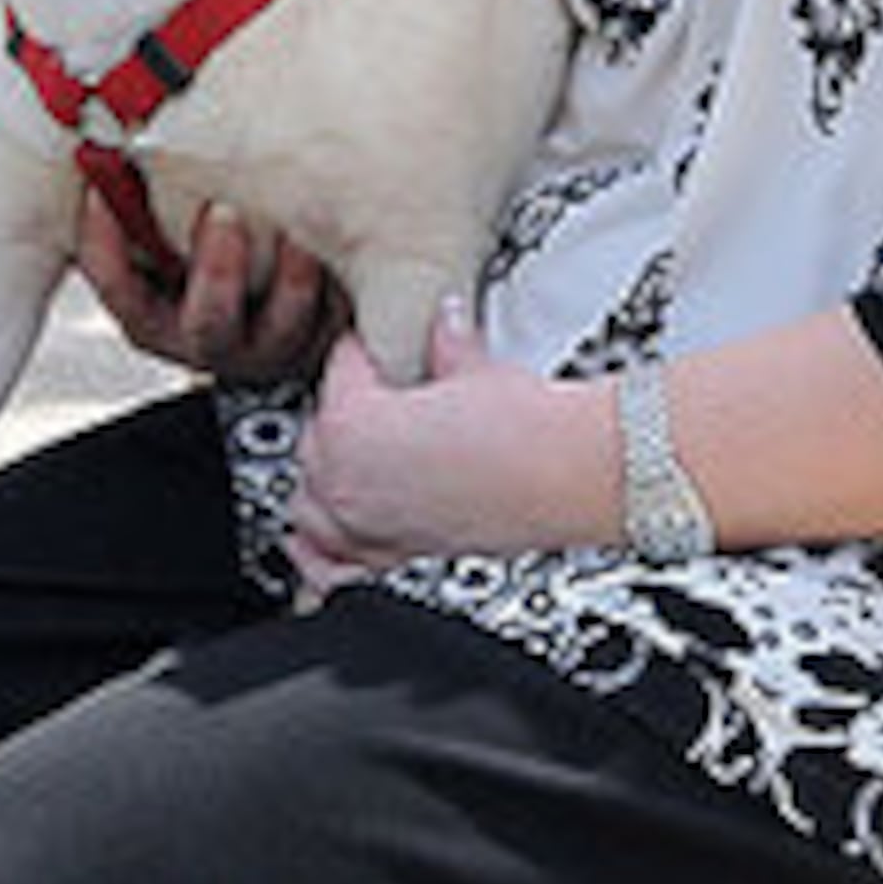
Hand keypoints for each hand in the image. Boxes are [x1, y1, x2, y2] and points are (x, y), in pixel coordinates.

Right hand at [75, 193, 346, 385]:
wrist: (273, 318)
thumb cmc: (200, 261)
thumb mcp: (159, 243)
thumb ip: (137, 205)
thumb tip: (110, 132)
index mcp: (159, 321)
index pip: (122, 292)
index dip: (105, 249)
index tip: (100, 194)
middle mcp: (212, 341)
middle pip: (207, 323)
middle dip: (217, 271)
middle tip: (223, 212)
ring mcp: (271, 347)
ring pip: (284, 328)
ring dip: (294, 280)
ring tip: (300, 235)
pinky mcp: (324, 339)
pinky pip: (337, 320)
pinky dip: (340, 284)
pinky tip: (344, 238)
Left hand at [285, 299, 613, 596]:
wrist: (570, 474)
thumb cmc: (527, 431)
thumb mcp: (471, 367)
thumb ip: (442, 341)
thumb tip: (443, 318)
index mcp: (351, 426)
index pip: (339, 370)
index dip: (369, 354)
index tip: (385, 350)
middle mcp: (347, 482)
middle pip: (316, 437)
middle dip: (347, 413)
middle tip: (388, 396)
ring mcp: (367, 528)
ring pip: (311, 501)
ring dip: (327, 478)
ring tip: (358, 456)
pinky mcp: (395, 561)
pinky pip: (329, 565)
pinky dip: (321, 552)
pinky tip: (320, 541)